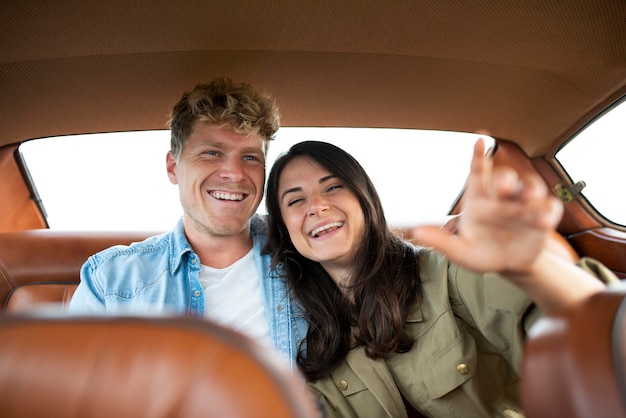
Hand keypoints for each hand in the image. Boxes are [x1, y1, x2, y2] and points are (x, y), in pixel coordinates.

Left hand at [413, 139, 562, 274]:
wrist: (510, 266)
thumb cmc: (483, 253)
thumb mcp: (461, 251)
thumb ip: (442, 241)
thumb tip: (417, 233)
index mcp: (479, 200)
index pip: (478, 173)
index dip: (479, 156)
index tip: (480, 138)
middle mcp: (502, 197)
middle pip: (505, 178)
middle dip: (505, 178)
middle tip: (503, 186)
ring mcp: (523, 205)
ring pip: (530, 187)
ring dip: (530, 189)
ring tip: (530, 197)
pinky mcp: (542, 216)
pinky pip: (549, 208)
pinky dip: (547, 211)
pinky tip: (543, 220)